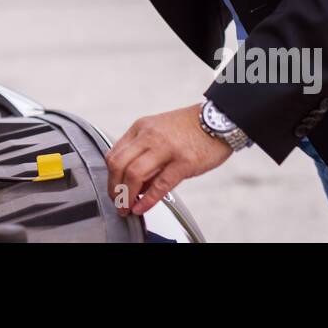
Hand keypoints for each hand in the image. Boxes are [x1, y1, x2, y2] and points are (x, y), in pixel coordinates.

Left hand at [105, 104, 232, 216]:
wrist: (218, 119)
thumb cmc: (190, 128)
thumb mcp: (159, 132)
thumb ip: (144, 154)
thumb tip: (133, 184)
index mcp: (141, 128)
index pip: (114, 154)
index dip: (110, 177)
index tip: (113, 191)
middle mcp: (150, 135)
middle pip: (118, 164)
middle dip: (114, 188)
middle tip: (117, 202)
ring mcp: (166, 147)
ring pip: (134, 173)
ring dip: (126, 195)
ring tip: (127, 207)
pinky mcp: (184, 161)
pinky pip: (160, 184)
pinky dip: (147, 199)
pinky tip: (142, 207)